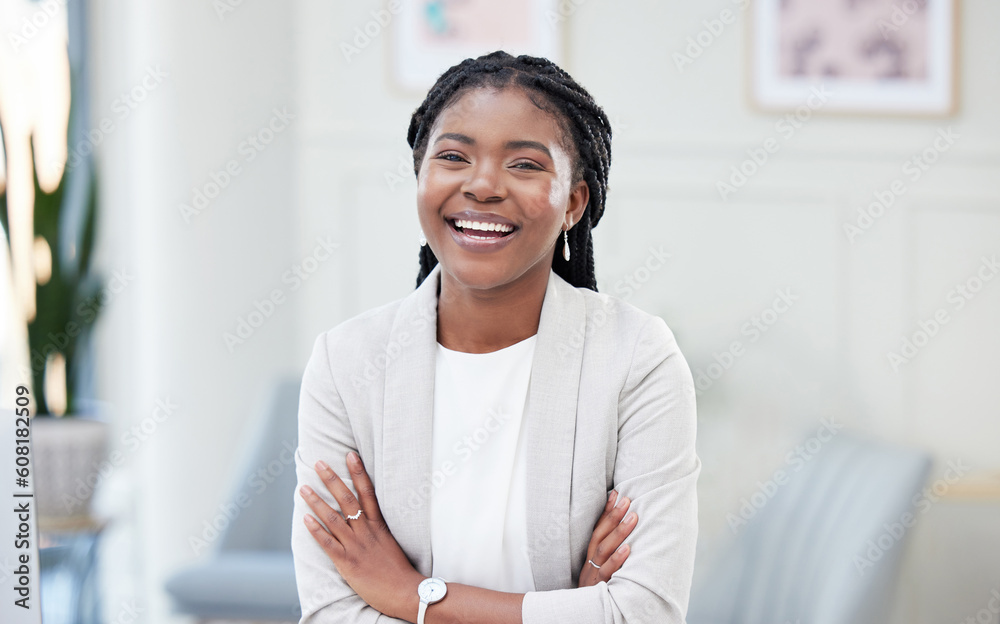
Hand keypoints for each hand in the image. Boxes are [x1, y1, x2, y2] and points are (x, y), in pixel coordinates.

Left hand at [300, 451, 423, 619]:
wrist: (405, 591)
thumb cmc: (399, 570)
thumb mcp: (390, 543)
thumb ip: (377, 530)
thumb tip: (368, 519)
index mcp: (378, 525)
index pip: (367, 492)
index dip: (358, 472)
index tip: (350, 455)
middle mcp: (366, 531)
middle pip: (347, 499)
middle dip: (332, 479)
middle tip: (319, 463)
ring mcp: (356, 546)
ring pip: (333, 518)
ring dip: (317, 501)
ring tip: (304, 487)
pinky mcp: (347, 562)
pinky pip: (328, 543)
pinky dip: (316, 530)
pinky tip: (306, 518)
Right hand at [578, 490, 635, 586]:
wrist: (583, 616)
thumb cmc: (597, 592)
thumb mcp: (599, 572)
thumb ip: (608, 554)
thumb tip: (626, 534)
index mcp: (589, 557)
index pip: (597, 529)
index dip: (605, 512)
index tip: (616, 493)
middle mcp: (589, 563)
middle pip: (599, 535)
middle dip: (613, 516)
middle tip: (627, 499)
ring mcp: (593, 575)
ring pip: (603, 550)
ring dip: (618, 532)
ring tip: (633, 517)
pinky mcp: (599, 588)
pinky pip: (608, 572)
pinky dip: (618, 559)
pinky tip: (628, 548)